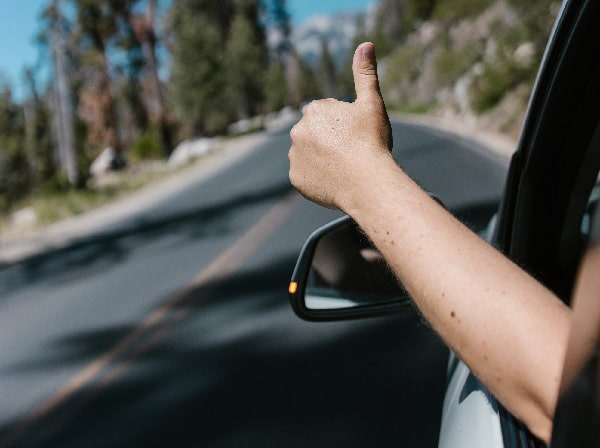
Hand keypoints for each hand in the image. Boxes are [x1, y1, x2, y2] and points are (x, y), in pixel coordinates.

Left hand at [288, 42, 392, 209]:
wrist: (367, 183)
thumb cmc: (371, 142)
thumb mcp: (371, 104)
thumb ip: (365, 74)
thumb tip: (365, 44)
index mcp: (314, 110)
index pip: (329, 116)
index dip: (346, 126)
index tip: (356, 135)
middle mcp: (297, 130)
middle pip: (317, 135)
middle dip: (330, 141)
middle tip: (351, 152)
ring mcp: (294, 156)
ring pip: (310, 155)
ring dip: (322, 159)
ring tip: (343, 167)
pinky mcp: (296, 178)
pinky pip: (307, 176)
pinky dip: (317, 178)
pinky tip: (335, 180)